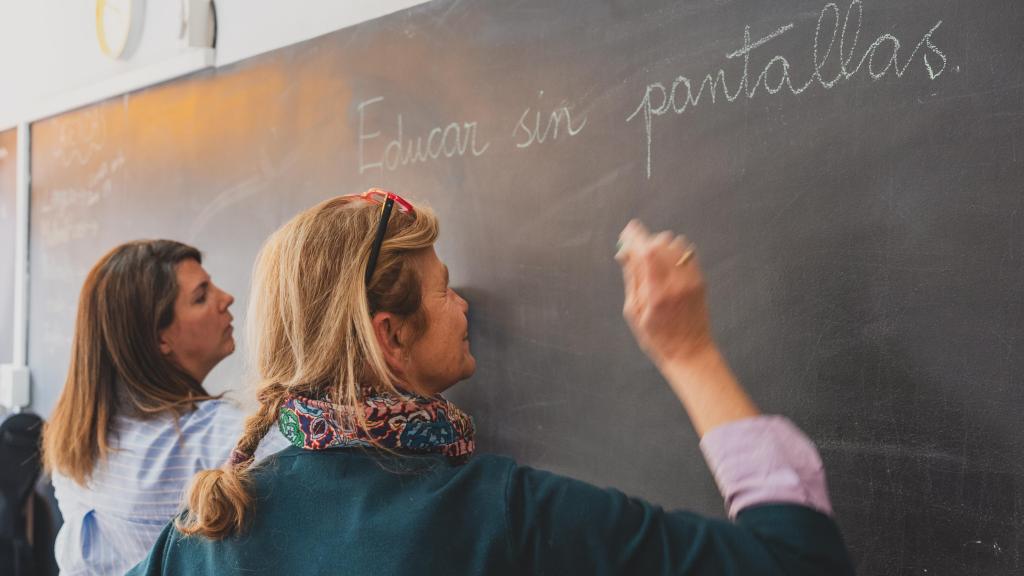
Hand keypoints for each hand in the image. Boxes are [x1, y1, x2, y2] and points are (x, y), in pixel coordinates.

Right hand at [616, 220, 714, 365]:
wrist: (690, 352)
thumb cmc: (656, 336)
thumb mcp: (634, 311)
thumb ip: (632, 278)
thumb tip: (625, 252)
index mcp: (657, 293)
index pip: (647, 251)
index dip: (636, 236)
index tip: (628, 230)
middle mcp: (678, 282)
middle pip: (662, 243)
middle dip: (646, 242)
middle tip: (636, 252)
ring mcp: (692, 280)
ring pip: (676, 244)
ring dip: (661, 246)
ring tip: (652, 261)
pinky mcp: (700, 280)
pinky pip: (687, 253)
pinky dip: (674, 252)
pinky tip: (667, 266)